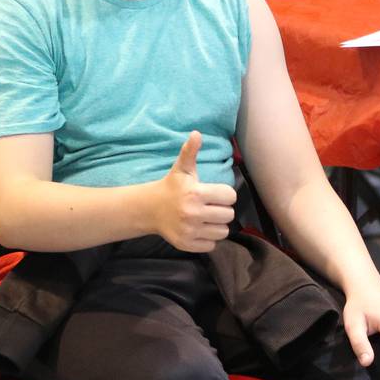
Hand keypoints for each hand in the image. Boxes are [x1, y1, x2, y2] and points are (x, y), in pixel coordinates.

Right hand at [153, 131, 236, 251]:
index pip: (230, 196)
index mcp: (196, 193)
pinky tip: (199, 229)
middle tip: (210, 206)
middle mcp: (193, 213)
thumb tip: (196, 133)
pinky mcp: (186, 244)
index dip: (225, 194)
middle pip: (229, 215)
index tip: (214, 193)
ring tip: (206, 218)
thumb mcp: (182, 168)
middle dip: (222, 210)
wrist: (150, 209)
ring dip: (217, 225)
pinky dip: (208, 238)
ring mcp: (190, 230)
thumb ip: (190, 151)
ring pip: (223, 231)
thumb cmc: (172, 187)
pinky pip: (212, 245)